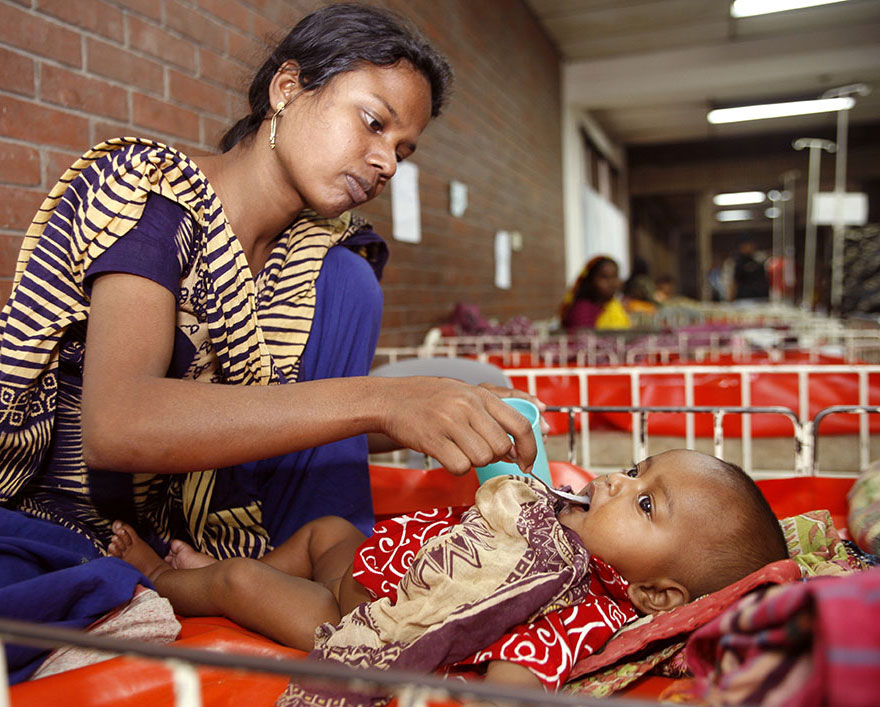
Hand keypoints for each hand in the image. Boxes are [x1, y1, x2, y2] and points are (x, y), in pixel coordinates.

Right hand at [376, 377, 536, 475]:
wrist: (390, 399)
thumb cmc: (430, 398)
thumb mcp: (465, 393)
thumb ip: (497, 410)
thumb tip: (527, 433)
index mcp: (480, 395)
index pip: (520, 423)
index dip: (529, 448)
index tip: (526, 462)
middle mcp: (468, 406)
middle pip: (501, 447)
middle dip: (494, 456)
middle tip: (478, 449)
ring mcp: (450, 422)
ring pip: (482, 459)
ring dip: (473, 461)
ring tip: (458, 448)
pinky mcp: (433, 440)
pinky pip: (460, 467)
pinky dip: (456, 468)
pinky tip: (446, 455)